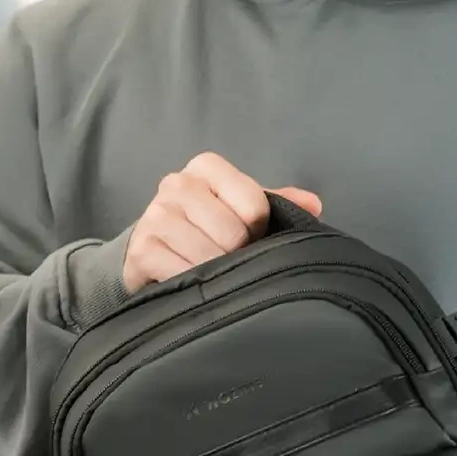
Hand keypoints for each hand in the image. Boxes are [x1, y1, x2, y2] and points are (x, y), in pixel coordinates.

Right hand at [123, 152, 322, 294]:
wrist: (150, 253)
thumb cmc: (204, 229)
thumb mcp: (240, 211)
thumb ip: (277, 204)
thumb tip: (314, 204)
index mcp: (206, 167)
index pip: (255, 204)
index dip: (259, 231)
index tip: (248, 239)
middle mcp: (177, 184)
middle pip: (233, 233)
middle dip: (237, 256)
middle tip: (227, 260)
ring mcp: (156, 216)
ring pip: (210, 256)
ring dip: (217, 274)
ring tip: (209, 273)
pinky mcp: (142, 250)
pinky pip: (184, 274)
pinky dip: (195, 287)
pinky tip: (190, 284)